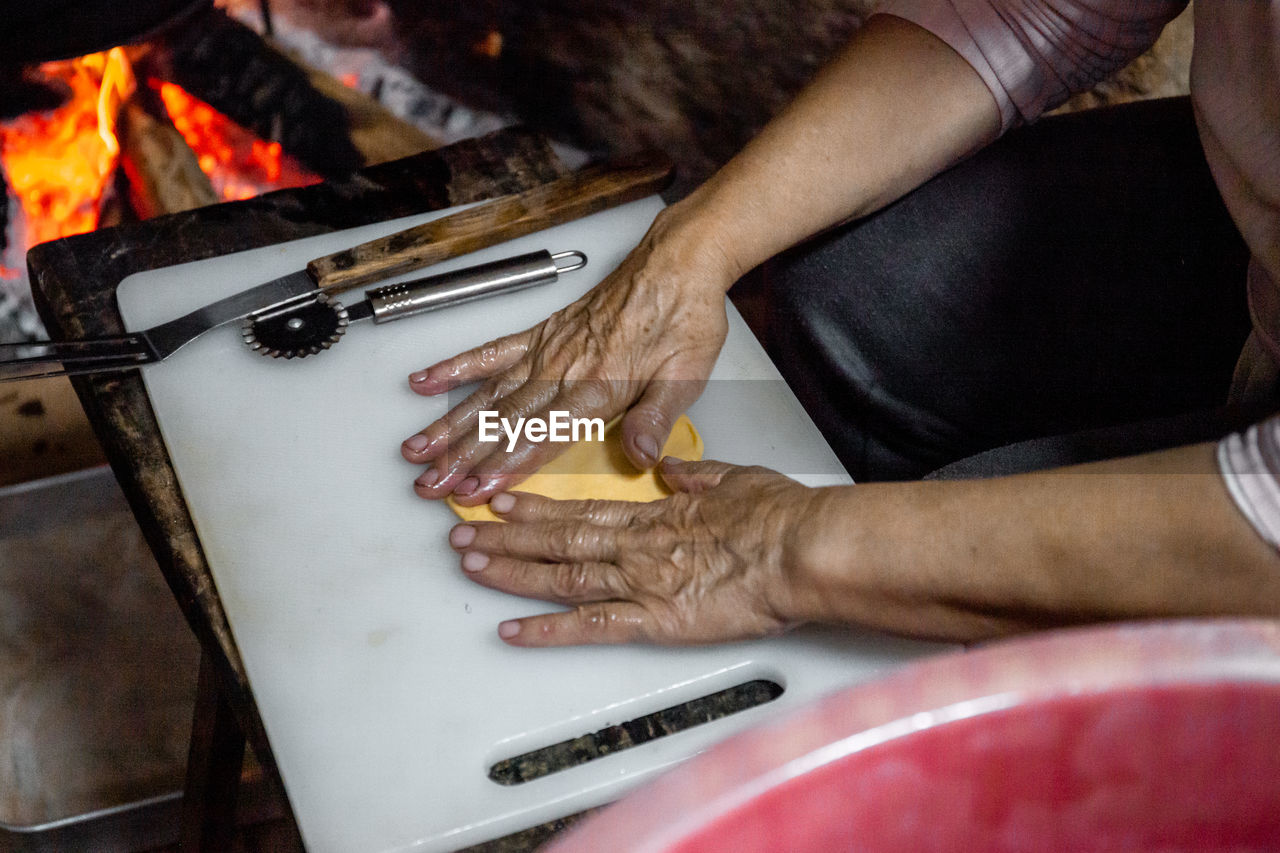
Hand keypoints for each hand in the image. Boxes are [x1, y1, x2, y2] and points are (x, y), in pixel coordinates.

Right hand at [401, 206, 735, 504]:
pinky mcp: (542, 333)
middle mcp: (564, 370)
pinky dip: (456, 367)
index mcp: (598, 388)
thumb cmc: (684, 319)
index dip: (504, 468)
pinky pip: (491, 352)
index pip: (541, 438)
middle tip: (429, 485)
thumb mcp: (686, 376)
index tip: (474, 492)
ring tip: (416, 450)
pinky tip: (426, 382)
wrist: (677, 264)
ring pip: (489, 394)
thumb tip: (640, 457)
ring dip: (450, 424)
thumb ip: (655, 419)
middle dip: (463, 458)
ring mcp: (547, 350)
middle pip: (503, 422)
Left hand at [446, 458, 819, 645]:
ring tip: (470, 566)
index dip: (536, 506)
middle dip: (505, 537)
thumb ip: (696, 476)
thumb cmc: (780, 517)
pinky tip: (512, 632)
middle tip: (462, 533)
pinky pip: (589, 627)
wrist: (802, 550)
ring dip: (511, 572)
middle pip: (558, 540)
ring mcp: (641, 582)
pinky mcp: (655, 620)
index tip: (503, 500)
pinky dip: (546, 630)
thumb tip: (670, 469)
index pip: (581, 508)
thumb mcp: (734, 480)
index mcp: (655, 514)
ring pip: (561, 577)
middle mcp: (636, 546)